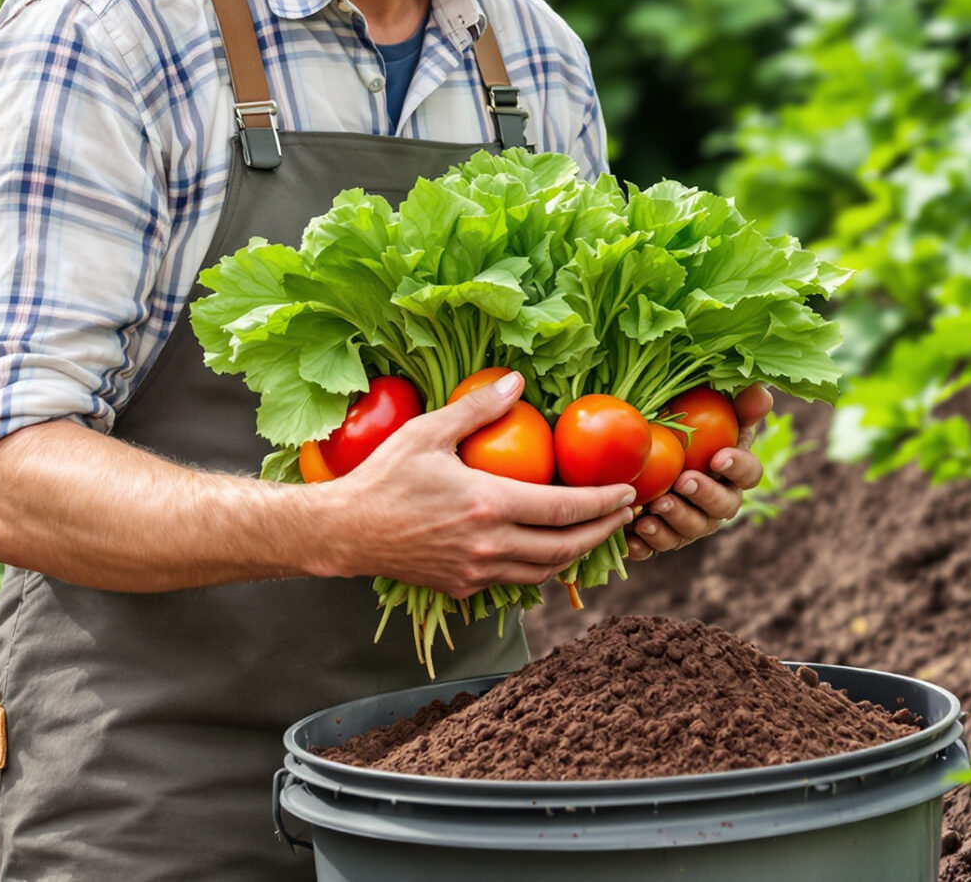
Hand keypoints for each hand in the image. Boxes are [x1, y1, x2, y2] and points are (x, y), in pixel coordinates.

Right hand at [319, 372, 636, 598]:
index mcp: (487, 504)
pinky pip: (515, 581)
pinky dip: (540, 567)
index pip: (564, 508)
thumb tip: (516, 382)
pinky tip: (546, 550)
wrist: (345, 531)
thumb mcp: (428, 432)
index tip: (626, 494)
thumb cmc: (383, 477)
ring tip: (594, 534)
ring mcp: (476, 572)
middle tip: (624, 516)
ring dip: (576, 554)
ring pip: (544, 571)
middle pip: (565, 547)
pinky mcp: (462, 587)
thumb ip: (477, 409)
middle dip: (602, 532)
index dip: (602, 503)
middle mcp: (489, 545)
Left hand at [626, 383, 774, 561]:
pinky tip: (632, 533)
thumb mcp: (709, 408)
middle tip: (683, 481)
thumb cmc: (685, 425)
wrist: (645, 449)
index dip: (738, 467)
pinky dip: (646, 544)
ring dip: (675, 521)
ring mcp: (692, 523)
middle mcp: (719, 502)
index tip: (719, 457)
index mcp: (734, 471)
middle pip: (723, 508)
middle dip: (704, 496)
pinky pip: (657, 547)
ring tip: (654, 507)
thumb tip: (761, 393)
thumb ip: (738, 403)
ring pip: (691, 530)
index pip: (749, 473)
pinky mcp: (663, 537)